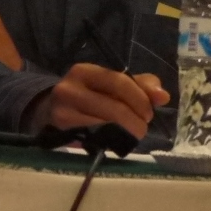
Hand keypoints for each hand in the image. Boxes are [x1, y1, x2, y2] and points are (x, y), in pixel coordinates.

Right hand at [29, 63, 169, 139]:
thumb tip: (163, 96)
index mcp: (85, 71)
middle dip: (135, 119)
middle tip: (143, 127)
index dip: (139, 98)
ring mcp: (63, 110)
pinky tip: (116, 139)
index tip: (150, 113)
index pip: (118, 81)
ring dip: (125, 131)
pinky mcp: (61, 129)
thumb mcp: (109, 85)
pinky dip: (110, 138)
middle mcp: (70, 87)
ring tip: (134, 134)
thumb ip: (139, 86)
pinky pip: (92, 135)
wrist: (47, 112)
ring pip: (104, 123)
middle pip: (113, 105)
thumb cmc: (87, 97)